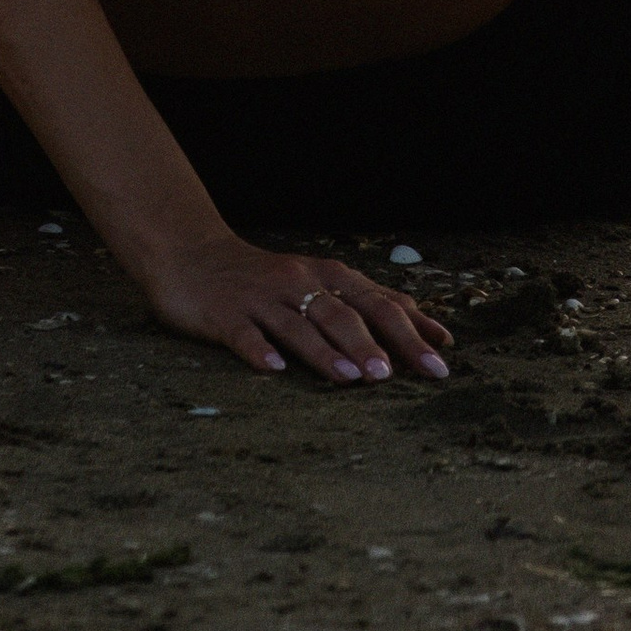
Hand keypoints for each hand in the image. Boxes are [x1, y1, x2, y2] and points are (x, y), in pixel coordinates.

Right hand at [137, 229, 452, 384]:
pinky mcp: (225, 314)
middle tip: (397, 376)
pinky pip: (244, 334)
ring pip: (300, 325)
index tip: (440, 356)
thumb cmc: (264, 278)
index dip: (411, 328)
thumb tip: (426, 331)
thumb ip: (364, 306)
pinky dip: (260, 351)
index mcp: (325, 276)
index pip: (377, 301)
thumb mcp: (315, 283)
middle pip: (344, 313)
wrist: (190, 253)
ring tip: (352, 377)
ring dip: (328, 351)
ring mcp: (261, 299)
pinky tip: (275, 370)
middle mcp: (298, 284)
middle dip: (374, 343)